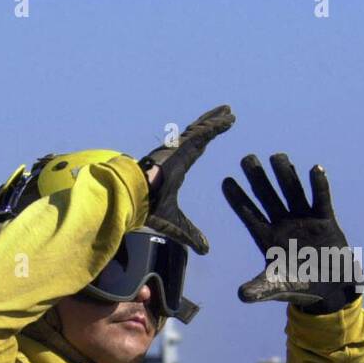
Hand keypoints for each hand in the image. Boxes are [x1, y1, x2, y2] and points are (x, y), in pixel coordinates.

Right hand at [139, 104, 235, 254]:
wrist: (133, 199)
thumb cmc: (148, 209)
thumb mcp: (177, 225)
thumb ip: (192, 234)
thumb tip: (206, 250)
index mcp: (175, 169)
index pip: (193, 152)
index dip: (203, 142)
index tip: (212, 136)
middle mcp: (176, 155)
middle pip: (198, 135)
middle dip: (212, 124)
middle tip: (227, 115)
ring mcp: (177, 149)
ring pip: (200, 130)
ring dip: (216, 120)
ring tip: (230, 112)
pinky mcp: (179, 146)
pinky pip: (201, 132)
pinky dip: (215, 125)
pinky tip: (228, 119)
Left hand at [222, 153, 360, 313]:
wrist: (328, 289)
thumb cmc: (297, 286)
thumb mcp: (276, 288)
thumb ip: (259, 289)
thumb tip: (241, 295)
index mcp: (267, 239)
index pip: (249, 215)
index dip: (238, 200)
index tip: (226, 181)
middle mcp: (283, 225)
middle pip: (267, 197)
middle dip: (257, 179)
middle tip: (246, 159)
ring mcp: (304, 220)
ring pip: (292, 192)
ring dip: (285, 175)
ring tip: (276, 156)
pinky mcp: (325, 221)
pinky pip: (321, 200)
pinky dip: (319, 186)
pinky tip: (314, 169)